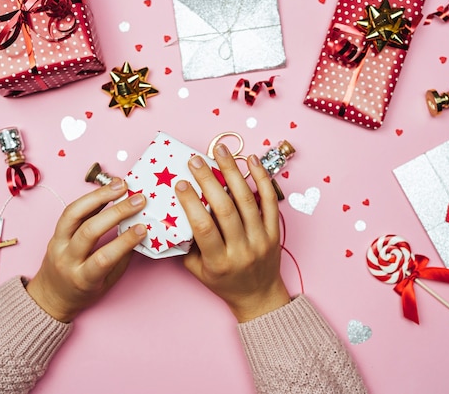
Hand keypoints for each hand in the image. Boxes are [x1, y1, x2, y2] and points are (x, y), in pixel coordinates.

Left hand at [26, 178, 146, 321]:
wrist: (51, 295)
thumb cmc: (82, 292)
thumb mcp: (106, 284)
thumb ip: (120, 259)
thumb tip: (138, 231)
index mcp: (82, 278)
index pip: (103, 258)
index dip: (123, 242)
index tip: (142, 228)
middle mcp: (66, 259)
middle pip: (88, 231)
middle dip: (116, 212)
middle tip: (137, 200)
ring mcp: (57, 243)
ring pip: (74, 213)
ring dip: (99, 196)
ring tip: (120, 185)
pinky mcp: (55, 232)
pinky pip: (71, 210)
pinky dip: (90, 198)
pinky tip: (107, 190)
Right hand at [175, 143, 289, 322]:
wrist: (258, 297)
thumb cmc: (223, 283)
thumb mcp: (197, 271)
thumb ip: (186, 245)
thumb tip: (173, 212)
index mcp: (220, 262)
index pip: (204, 228)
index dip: (191, 204)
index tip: (180, 183)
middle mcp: (242, 251)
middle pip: (225, 210)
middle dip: (208, 181)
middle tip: (195, 160)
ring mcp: (261, 240)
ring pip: (247, 200)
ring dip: (232, 172)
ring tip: (220, 151)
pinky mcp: (275, 232)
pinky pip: (270, 201)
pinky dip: (261, 179)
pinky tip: (251, 160)